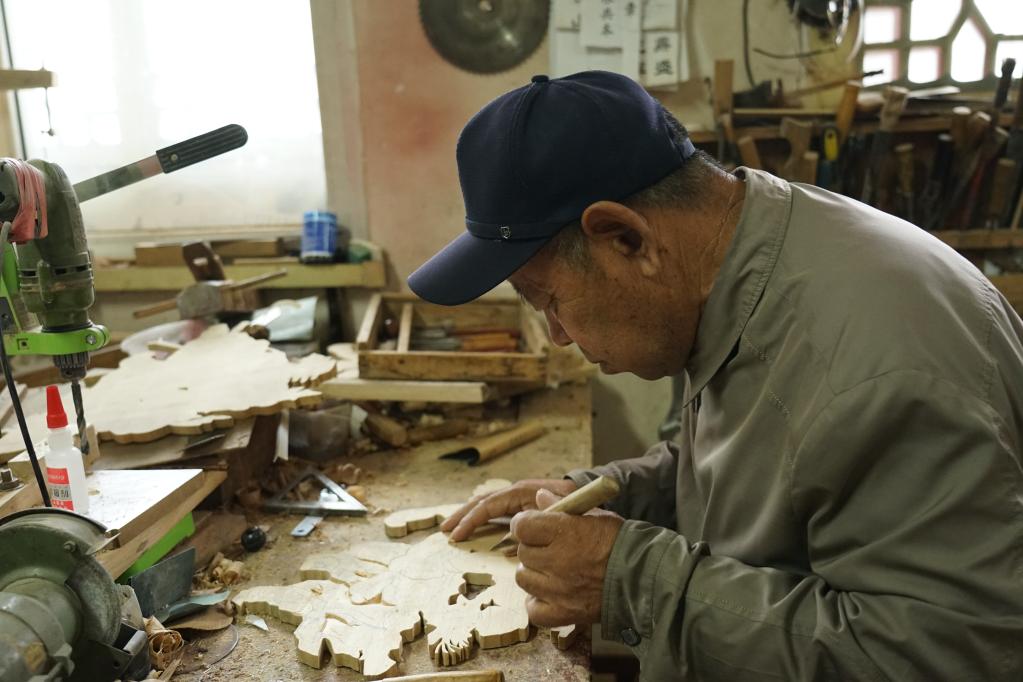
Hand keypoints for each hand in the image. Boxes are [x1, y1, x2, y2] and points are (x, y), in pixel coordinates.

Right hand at [441, 478, 577, 541]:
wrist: (589, 497)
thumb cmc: (578, 507)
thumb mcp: (565, 512)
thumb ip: (545, 516)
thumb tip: (518, 528)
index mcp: (525, 492)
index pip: (491, 503)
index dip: (473, 518)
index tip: (460, 534)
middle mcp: (517, 492)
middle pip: (483, 501)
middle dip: (463, 515)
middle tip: (446, 531)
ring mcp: (517, 498)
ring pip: (486, 505)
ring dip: (467, 516)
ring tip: (451, 529)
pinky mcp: (520, 506)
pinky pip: (495, 511)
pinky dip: (480, 519)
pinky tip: (469, 529)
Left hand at [512, 489, 624, 626]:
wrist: (644, 576)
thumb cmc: (620, 542)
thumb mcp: (593, 515)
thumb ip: (563, 505)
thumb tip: (540, 495)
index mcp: (564, 532)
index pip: (521, 526)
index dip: (524, 524)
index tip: (531, 525)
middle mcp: (557, 561)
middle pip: (522, 552)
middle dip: (532, 548)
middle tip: (548, 549)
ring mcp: (558, 590)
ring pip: (524, 579)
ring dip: (533, 574)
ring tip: (551, 571)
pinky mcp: (564, 613)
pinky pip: (533, 609)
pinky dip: (538, 602)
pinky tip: (550, 594)